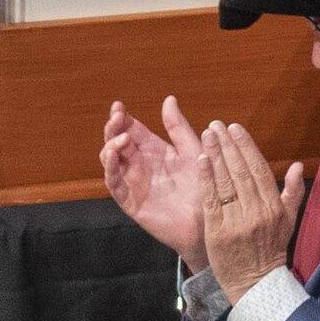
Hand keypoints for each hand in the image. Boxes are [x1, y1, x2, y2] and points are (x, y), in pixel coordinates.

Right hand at [99, 95, 212, 275]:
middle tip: (117, 117)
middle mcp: (140, 165)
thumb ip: (178, 128)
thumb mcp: (193, 151)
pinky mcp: (131, 201)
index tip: (119, 106)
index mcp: (154, 150)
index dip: (122, 118)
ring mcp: (133, 183)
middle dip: (113, 128)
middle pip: (116, 141)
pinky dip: (110, 169)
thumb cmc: (204, 187)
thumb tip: (169, 99)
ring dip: (110, 146)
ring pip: (110, 160)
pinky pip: (114, 184)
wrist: (209, 222)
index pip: (131, 129)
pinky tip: (115, 155)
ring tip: (122, 138)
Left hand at [198, 119, 305, 301]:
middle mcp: (256, 212)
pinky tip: (201, 160)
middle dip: (227, 145)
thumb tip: (297, 166)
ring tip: (207, 134)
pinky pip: (212, 199)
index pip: (258, 169)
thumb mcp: (288, 222)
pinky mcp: (218, 231)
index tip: (235, 129)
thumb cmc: (270, 250)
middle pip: (240, 171)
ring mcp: (237, 221)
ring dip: (215, 155)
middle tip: (216, 125)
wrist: (255, 283)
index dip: (246, 146)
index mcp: (273, 207)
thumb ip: (293, 193)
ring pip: (226, 181)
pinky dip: (206, 178)